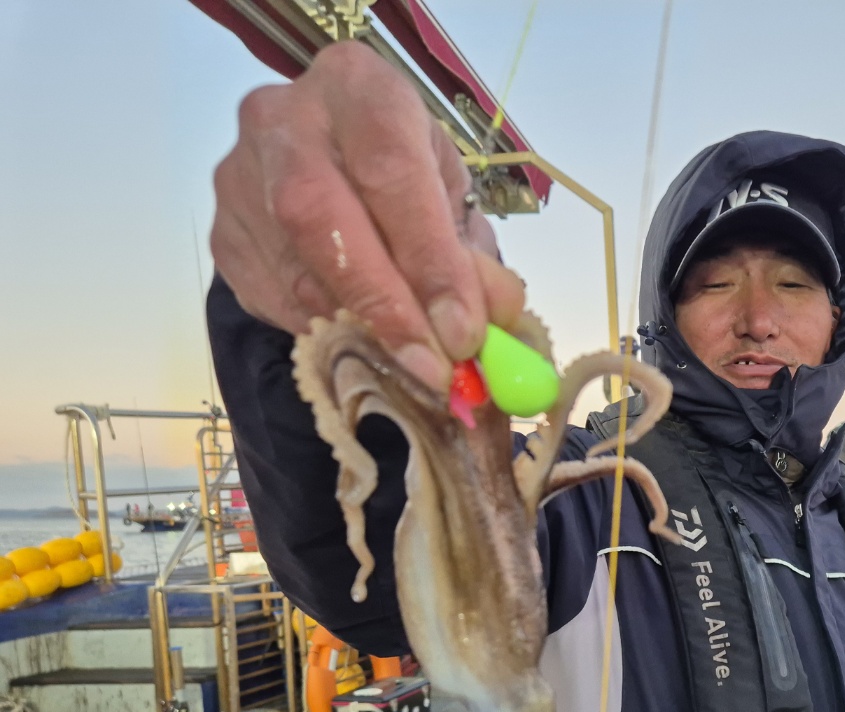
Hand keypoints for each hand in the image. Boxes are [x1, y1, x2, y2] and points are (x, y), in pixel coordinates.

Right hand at [211, 42, 525, 388]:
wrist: (326, 154)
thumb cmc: (400, 170)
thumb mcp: (450, 193)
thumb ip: (473, 252)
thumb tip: (496, 314)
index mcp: (358, 88)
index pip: (391, 172)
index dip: (428, 259)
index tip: (461, 331)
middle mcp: (284, 119)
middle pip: (318, 214)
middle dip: (382, 302)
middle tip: (429, 365)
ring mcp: (239, 175)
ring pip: (294, 269)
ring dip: (360, 330)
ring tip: (410, 362)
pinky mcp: (222, 231)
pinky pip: (271, 299)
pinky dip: (326, 332)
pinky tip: (361, 336)